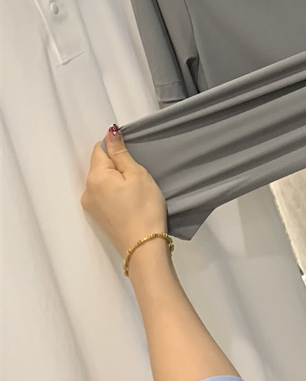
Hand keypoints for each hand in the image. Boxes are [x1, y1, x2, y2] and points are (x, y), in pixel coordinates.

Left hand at [82, 126, 167, 258]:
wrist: (143, 247)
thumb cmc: (144, 207)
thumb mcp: (137, 174)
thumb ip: (120, 153)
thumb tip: (110, 133)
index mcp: (95, 176)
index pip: (99, 149)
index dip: (116, 148)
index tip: (133, 157)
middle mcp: (86, 190)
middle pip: (99, 165)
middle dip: (117, 165)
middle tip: (138, 176)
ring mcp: (90, 206)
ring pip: (102, 181)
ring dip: (116, 179)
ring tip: (135, 190)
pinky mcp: (97, 217)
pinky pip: (103, 195)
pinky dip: (114, 193)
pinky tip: (129, 201)